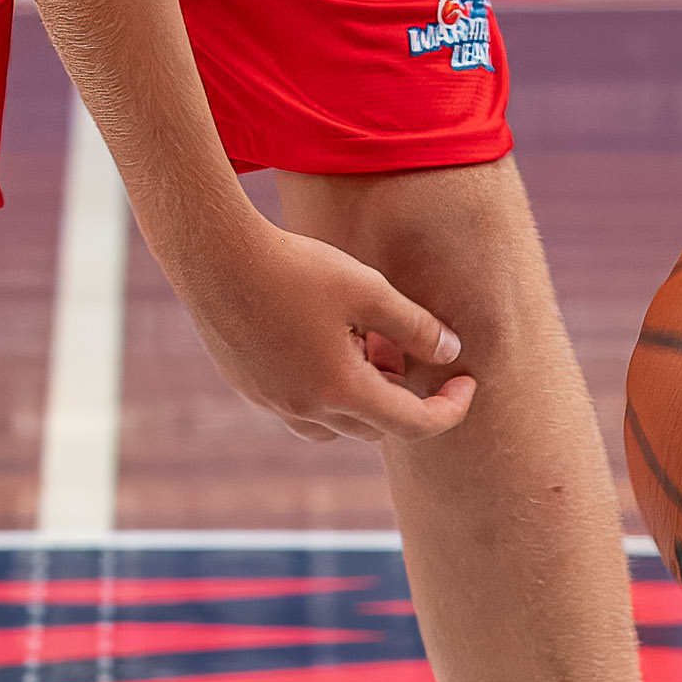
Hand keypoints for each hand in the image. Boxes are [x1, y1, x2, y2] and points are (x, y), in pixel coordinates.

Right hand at [184, 220, 476, 446]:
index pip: (413, 424)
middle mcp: (305, 408)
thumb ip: (416, 325)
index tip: (468, 384)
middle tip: (400, 343)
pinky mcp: (249, 387)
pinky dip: (325, 388)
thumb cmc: (294, 267)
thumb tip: (451, 351)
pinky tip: (322, 338)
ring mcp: (272, 402)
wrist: (213, 255)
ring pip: (335, 423)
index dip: (451, 409)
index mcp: (341, 389)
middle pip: (375, 426)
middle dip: (400, 393)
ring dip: (361, 397)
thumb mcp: (368, 288)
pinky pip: (300, 406)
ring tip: (361, 342)